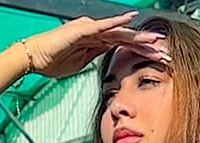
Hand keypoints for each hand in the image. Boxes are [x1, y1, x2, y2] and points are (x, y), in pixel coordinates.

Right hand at [25, 13, 171, 81]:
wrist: (35, 58)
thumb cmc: (52, 61)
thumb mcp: (79, 64)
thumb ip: (94, 60)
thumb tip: (105, 62)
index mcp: (97, 42)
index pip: (124, 47)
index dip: (141, 53)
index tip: (158, 60)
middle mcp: (96, 32)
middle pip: (126, 39)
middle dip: (146, 46)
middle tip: (165, 52)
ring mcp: (90, 29)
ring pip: (119, 32)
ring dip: (137, 38)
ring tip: (154, 42)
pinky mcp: (82, 29)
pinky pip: (103, 26)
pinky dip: (116, 23)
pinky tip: (129, 21)